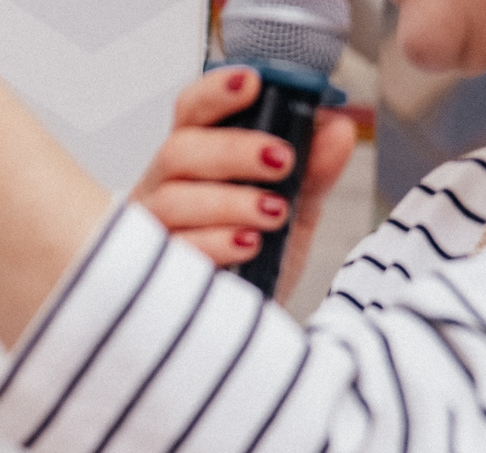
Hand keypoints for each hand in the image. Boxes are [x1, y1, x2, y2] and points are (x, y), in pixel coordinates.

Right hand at [133, 67, 356, 299]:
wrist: (239, 335)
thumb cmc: (253, 266)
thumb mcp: (294, 215)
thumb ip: (314, 173)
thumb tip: (337, 129)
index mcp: (195, 163)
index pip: (192, 113)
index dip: (216, 93)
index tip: (253, 84)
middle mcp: (163, 190)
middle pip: (179, 150)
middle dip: (234, 151)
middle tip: (282, 161)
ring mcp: (149, 233)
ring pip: (172, 200)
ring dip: (230, 201)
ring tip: (274, 215)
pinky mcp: (148, 274)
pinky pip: (171, 250)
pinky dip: (215, 243)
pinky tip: (249, 246)